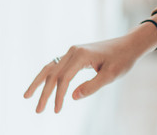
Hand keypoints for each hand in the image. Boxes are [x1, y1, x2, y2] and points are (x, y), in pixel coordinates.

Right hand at [23, 26, 156, 113]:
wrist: (129, 45)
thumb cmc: (122, 59)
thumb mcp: (111, 75)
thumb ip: (92, 86)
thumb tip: (72, 96)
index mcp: (81, 55)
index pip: (64, 78)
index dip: (58, 96)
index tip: (56, 110)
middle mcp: (73, 50)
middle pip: (52, 73)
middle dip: (43, 93)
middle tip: (38, 111)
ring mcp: (73, 51)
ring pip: (50, 67)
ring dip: (39, 82)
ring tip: (27, 96)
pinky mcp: (74, 54)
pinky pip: (56, 65)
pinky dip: (47, 76)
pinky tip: (42, 86)